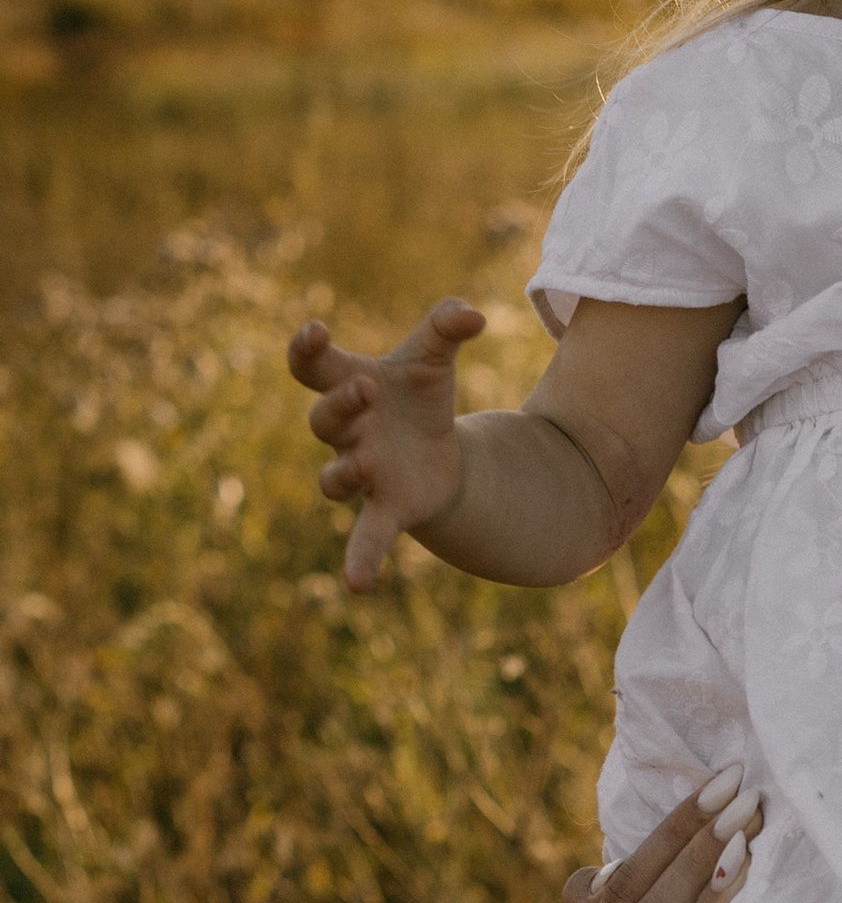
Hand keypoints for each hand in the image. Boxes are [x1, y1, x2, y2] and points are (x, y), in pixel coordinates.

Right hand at [288, 297, 482, 589]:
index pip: (312, 366)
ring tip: (370, 461)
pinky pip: (364, 539)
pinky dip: (360, 561)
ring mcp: (360, 473)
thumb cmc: (419, 396)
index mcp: (345, 385)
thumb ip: (447, 328)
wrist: (438, 450)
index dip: (307, 349)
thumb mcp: (434, 356)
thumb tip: (474, 315)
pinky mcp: (385, 509)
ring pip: (335, 476)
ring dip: (347, 470)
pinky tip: (359, 587)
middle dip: (341, 403)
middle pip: (324, 418)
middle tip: (367, 388)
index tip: (316, 330)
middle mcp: (345, 433)